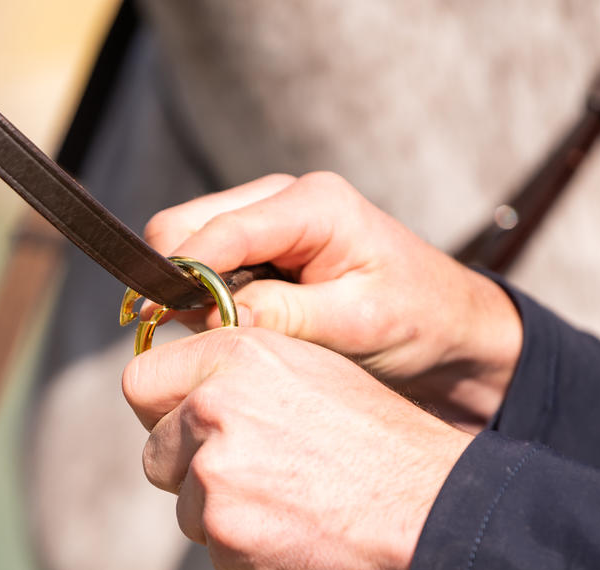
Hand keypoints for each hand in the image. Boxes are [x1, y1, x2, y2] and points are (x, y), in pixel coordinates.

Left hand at [122, 325, 469, 569]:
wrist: (424, 500)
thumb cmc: (375, 435)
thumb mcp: (308, 367)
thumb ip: (236, 373)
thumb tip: (182, 394)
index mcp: (233, 352)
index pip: (140, 382)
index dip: (163, 410)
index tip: (184, 427)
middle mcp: (212, 405)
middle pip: (154, 453)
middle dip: (191, 471)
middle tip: (256, 475)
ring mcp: (213, 471)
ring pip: (185, 508)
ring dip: (225, 516)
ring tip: (291, 501)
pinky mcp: (225, 531)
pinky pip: (216, 551)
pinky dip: (249, 553)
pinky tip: (299, 531)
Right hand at [144, 171, 523, 427]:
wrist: (450, 328)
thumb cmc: (418, 320)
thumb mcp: (360, 323)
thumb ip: (287, 316)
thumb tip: (213, 316)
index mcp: (313, 204)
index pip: (220, 229)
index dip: (178, 273)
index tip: (150, 319)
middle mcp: (283, 201)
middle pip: (184, 226)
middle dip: (174, 280)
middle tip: (192, 339)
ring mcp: (269, 223)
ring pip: (186, 245)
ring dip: (187, 293)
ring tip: (222, 339)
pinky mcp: (262, 251)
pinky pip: (206, 267)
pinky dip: (201, 299)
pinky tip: (231, 331)